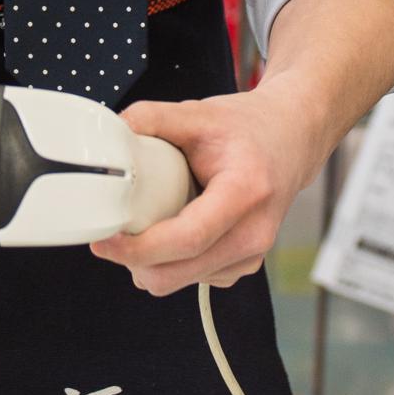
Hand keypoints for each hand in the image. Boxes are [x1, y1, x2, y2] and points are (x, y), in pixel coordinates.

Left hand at [89, 76, 327, 295]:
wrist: (289, 140)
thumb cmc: (245, 128)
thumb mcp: (198, 113)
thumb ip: (152, 118)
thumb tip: (110, 133)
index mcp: (245, 193)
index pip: (187, 238)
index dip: (139, 247)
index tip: (104, 240)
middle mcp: (254, 233)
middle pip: (178, 272)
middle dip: (134, 261)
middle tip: (107, 236)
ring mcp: (252, 255)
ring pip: (181, 281)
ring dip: (151, 263)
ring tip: (146, 221)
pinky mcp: (244, 266)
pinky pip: (193, 278)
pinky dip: (171, 262)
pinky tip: (172, 228)